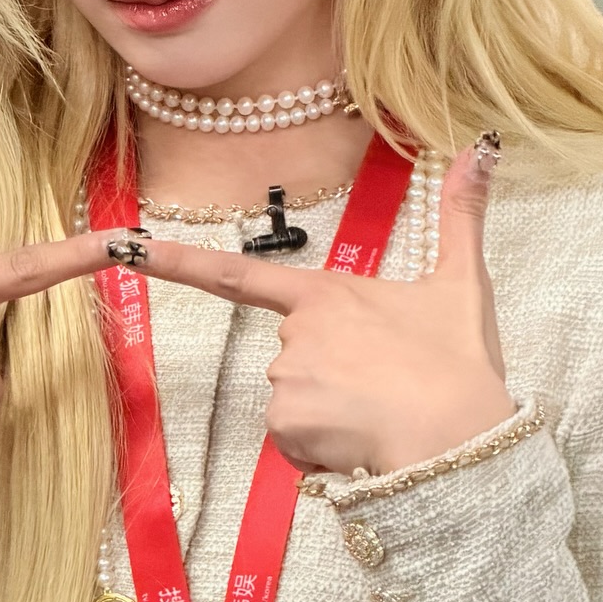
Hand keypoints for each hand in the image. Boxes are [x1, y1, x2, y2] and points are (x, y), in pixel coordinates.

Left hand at [126, 142, 513, 475]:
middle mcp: (294, 334)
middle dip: (330, 380)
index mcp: (325, 295)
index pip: (236, 275)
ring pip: (295, 406)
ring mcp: (285, 379)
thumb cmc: (460, 365)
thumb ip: (461, 215)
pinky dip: (324, 453)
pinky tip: (363, 446)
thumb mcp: (463, 284)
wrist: (463, 439)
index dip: (175, 261)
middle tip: (384, 388)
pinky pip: (295, 445)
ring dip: (330, 419)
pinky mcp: (287, 426)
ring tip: (379, 418)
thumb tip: (479, 148)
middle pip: (292, 359)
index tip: (123, 248)